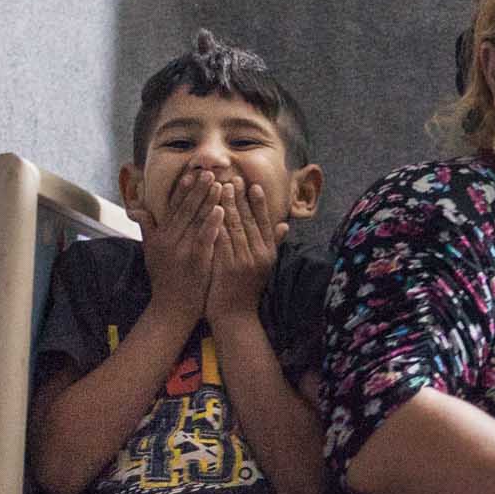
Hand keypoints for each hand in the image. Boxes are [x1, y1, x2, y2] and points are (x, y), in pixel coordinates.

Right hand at [134, 165, 221, 324]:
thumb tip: (137, 208)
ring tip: (219, 184)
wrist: (170, 309)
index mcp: (160, 236)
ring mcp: (181, 250)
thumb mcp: (150, 252)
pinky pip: (203, 239)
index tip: (192, 173)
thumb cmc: (164, 280)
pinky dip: (211, 224)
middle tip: (211, 171)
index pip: (173, 207)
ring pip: (195, 220)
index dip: (183, 190)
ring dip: (207, 200)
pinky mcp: (194, 262)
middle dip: (198, 189)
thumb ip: (147, 228)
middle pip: (185, 209)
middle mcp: (169, 240)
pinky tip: (221, 211)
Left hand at [206, 173, 286, 322]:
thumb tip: (285, 226)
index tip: (252, 184)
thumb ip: (274, 244)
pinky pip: (221, 240)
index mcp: (268, 254)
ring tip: (220, 186)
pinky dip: (215, 223)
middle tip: (233, 177)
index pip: (265, 222)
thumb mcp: (264, 267)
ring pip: (235, 227)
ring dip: (227, 205)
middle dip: (241, 198)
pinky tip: (209, 209)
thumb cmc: (246, 290)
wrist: (235, 316)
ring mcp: (244, 262)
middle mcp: (259, 256)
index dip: (259, 203)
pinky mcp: (227, 267)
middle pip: (250, 220)